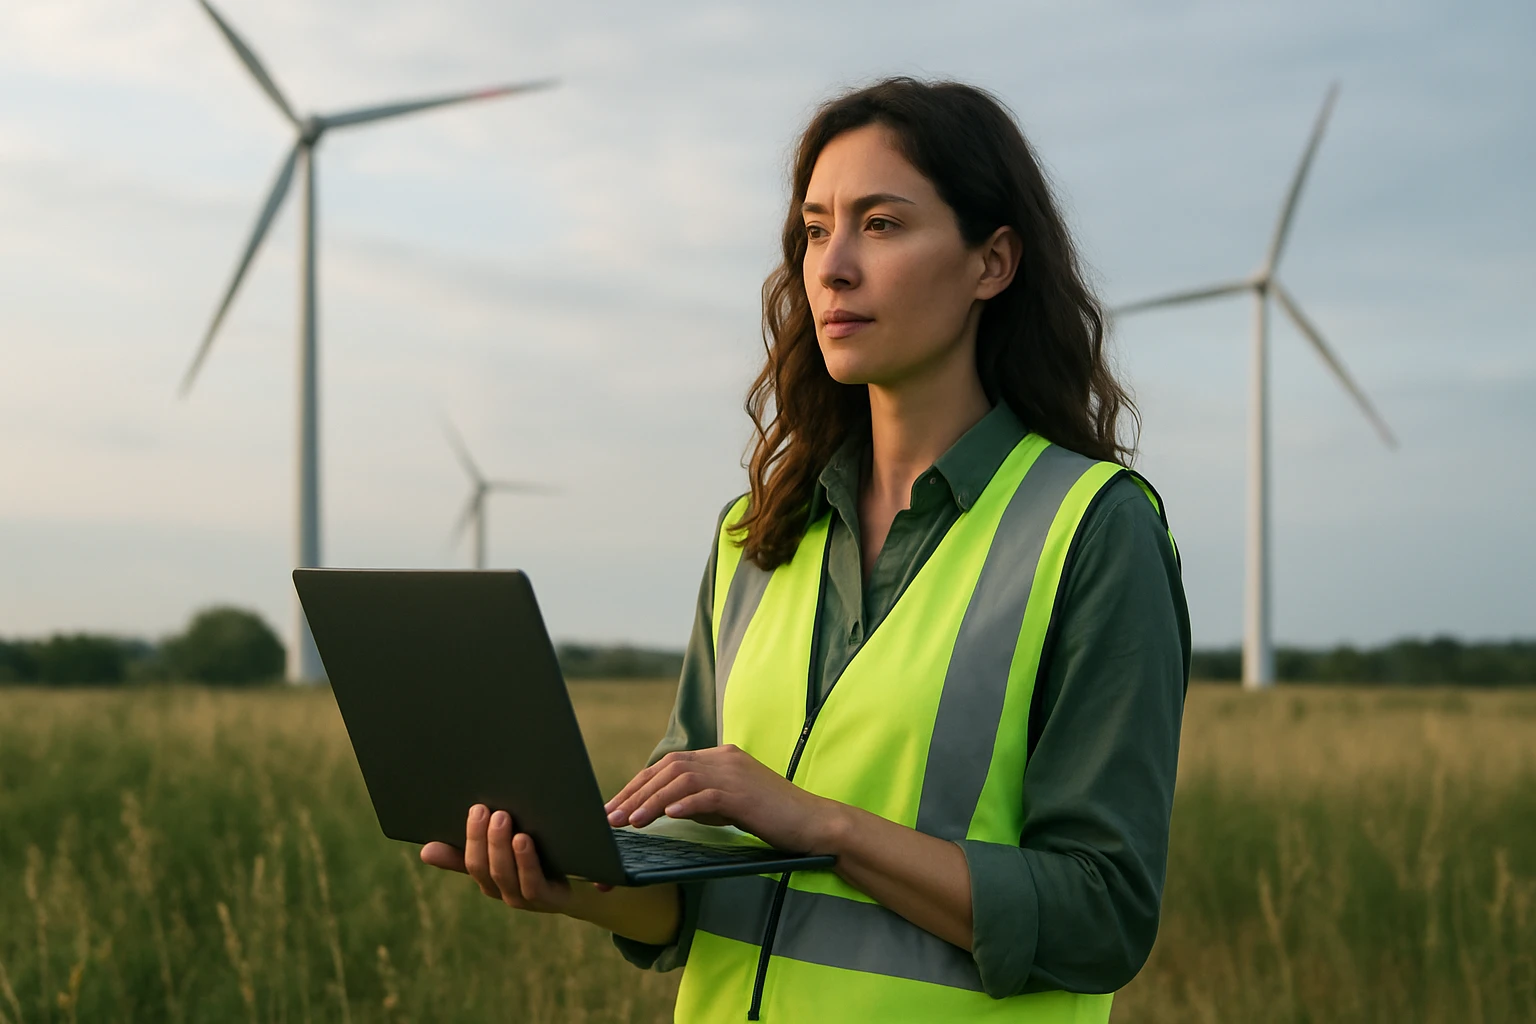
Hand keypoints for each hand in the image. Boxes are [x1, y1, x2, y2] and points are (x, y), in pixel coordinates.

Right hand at [420, 804, 572, 912]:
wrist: (585, 887)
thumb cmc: (539, 862)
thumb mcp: (505, 854)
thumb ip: (469, 851)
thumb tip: (425, 851)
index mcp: (489, 878)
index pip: (467, 860)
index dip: (464, 838)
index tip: (465, 811)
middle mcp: (503, 890)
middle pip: (483, 867)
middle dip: (480, 837)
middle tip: (482, 808)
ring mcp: (525, 898)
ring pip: (504, 875)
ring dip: (500, 846)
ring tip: (502, 818)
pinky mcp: (550, 900)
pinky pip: (532, 884)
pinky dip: (525, 862)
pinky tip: (523, 840)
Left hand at [604, 745, 846, 853]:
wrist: (815, 824)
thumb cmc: (772, 818)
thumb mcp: (729, 804)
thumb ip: (700, 798)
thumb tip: (662, 808)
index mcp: (720, 757)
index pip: (668, 765)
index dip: (638, 786)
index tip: (615, 808)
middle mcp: (724, 758)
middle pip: (668, 768)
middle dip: (635, 793)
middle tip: (610, 818)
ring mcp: (736, 773)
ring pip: (682, 779)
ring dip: (651, 801)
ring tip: (631, 823)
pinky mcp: (746, 792)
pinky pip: (709, 794)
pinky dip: (686, 803)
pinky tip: (669, 816)